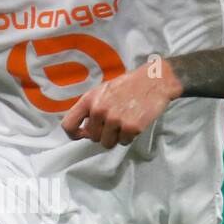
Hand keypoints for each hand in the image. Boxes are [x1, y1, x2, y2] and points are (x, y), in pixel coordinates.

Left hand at [61, 57, 181, 148]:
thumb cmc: (128, 86)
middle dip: (103, 133)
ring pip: (107, 143)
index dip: (74, 134)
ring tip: (125, 122)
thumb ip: (91, 108)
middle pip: (93, 137)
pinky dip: (129, 136)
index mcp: (89, 100)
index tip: (82, 135)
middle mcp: (99, 110)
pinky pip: (124, 142)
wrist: (155, 80)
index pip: (69, 125)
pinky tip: (134, 122)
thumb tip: (83, 130)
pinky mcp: (130, 127)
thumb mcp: (103, 91)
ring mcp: (114, 120)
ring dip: (116, 137)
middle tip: (115, 122)